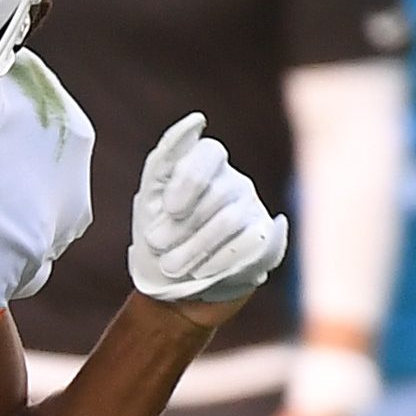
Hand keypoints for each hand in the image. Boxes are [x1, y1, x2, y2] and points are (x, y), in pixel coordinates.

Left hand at [127, 114, 287, 309]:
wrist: (173, 293)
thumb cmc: (158, 241)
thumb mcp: (150, 199)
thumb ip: (166, 158)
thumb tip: (196, 121)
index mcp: (203, 166)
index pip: (210, 153)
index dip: (190, 180)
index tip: (168, 208)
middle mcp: (232, 182)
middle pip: (217, 192)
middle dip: (181, 224)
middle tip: (156, 245)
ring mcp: (252, 209)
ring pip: (231, 219)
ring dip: (195, 247)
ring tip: (171, 266)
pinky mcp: (264, 239)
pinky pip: (249, 244)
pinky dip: (219, 260)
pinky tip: (202, 272)